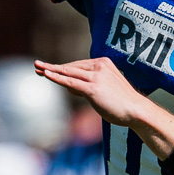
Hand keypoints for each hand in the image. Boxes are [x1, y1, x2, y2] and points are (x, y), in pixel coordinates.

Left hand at [35, 57, 173, 153]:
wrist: (136, 111)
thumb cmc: (122, 104)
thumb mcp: (105, 89)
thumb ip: (89, 85)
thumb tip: (71, 87)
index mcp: (103, 63)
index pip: (78, 66)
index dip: (62, 68)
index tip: (49, 68)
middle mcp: (99, 66)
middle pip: (71, 66)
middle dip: (53, 67)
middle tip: (37, 66)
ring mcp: (96, 76)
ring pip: (68, 72)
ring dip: (51, 70)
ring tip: (37, 68)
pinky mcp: (93, 87)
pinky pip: (70, 82)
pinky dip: (57, 78)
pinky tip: (46, 75)